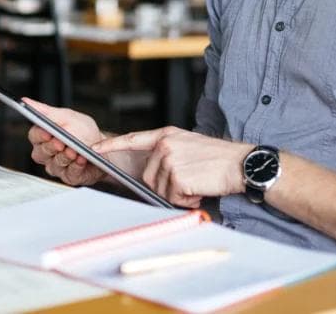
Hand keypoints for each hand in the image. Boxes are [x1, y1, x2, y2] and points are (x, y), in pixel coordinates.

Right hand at [25, 99, 106, 186]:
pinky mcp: (69, 176)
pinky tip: (81, 159)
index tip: (47, 132)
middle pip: (41, 153)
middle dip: (51, 147)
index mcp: (44, 137)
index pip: (34, 136)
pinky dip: (76, 166)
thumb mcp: (65, 116)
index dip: (40, 135)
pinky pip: (69, 173)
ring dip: (65, 156)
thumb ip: (45, 111)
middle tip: (61, 142)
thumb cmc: (82, 131)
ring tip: (74, 150)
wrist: (103, 147)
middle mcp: (47, 154)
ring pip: (54, 164)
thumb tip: (25, 101)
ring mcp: (57, 166)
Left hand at [93, 127, 249, 207]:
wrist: (241, 163)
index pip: (133, 139)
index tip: (94, 150)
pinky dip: (187, 199)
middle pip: (148, 176)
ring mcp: (170, 159)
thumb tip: (153, 174)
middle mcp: (165, 145)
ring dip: (178, 194)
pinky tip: (200, 189)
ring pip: (160, 188)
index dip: (112, 145)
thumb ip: (168, 153)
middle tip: (189, 181)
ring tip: (197, 183)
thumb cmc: (218, 158)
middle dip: (166, 186)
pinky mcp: (177, 176)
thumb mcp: (189, 146)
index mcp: (166, 135)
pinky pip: (173, 197)